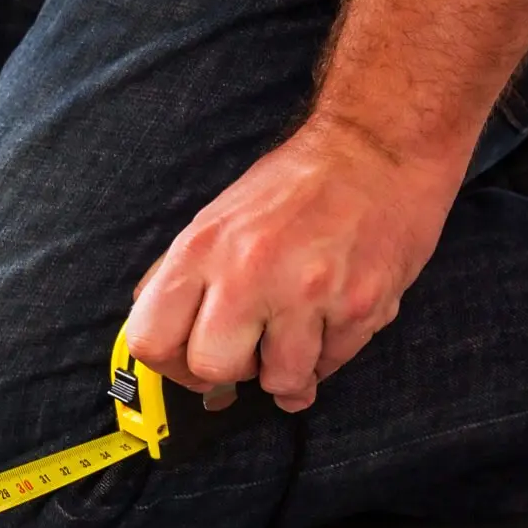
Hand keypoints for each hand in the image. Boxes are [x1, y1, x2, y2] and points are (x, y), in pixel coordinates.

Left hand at [126, 115, 463, 411]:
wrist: (378, 147)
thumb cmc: (296, 187)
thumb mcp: (214, 220)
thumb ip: (181, 278)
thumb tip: (160, 339)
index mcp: (201, 250)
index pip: (150, 341)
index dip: (169, 364)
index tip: (192, 363)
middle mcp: (248, 272)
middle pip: (212, 369)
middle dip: (231, 371)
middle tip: (251, 350)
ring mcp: (308, 292)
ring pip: (280, 380)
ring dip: (288, 369)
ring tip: (298, 334)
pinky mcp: (360, 304)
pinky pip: (333, 364)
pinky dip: (330, 354)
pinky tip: (332, 320)